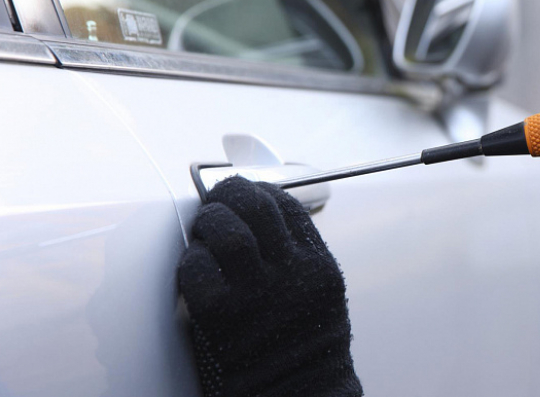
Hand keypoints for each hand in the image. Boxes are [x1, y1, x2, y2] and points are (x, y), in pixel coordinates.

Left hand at [178, 176, 361, 396]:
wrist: (301, 395)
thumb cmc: (304, 348)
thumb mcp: (320, 295)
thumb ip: (298, 256)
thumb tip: (260, 223)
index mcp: (318, 267)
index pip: (289, 207)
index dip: (261, 191)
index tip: (247, 192)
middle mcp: (292, 275)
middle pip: (259, 207)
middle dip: (231, 193)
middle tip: (217, 199)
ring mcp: (258, 294)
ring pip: (228, 231)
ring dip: (210, 222)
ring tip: (204, 228)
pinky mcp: (222, 316)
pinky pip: (198, 269)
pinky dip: (191, 260)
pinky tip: (195, 266)